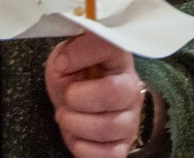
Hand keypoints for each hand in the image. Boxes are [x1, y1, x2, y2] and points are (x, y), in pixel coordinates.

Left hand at [46, 32, 147, 157]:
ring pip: (109, 127)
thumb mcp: (65, 56)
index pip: (109, 47)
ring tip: (66, 117)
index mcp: (117, 56)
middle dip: (78, 98)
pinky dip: (84, 148)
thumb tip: (65, 62)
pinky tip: (77, 136)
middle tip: (67, 97)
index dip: (81, 54)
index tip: (63, 62)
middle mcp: (130, 86)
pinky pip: (110, 154)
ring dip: (76, 124)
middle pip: (113, 93)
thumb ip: (66, 53)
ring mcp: (131, 116)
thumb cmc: (74, 75)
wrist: (78, 100)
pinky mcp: (125, 143)